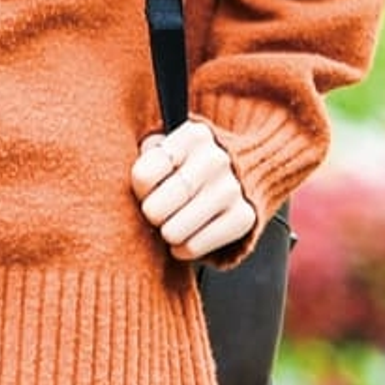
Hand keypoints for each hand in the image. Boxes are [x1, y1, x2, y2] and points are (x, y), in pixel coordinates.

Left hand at [132, 119, 258, 262]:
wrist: (245, 173)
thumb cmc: (190, 164)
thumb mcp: (169, 148)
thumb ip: (149, 157)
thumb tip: (139, 183)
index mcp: (193, 136)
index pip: (144, 175)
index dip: (139, 190)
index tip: (147, 190)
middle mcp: (216, 159)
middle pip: (155, 208)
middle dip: (151, 215)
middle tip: (158, 211)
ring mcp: (232, 189)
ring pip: (173, 231)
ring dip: (166, 233)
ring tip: (171, 223)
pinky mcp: (244, 218)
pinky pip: (194, 246)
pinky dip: (183, 249)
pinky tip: (185, 238)